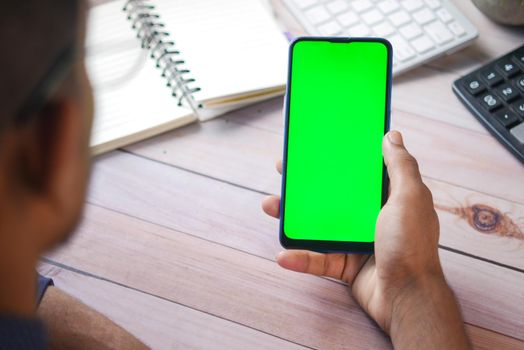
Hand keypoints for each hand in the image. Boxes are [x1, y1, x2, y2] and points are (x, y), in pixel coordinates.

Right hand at [262, 131, 445, 332]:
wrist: (408, 299)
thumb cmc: (412, 247)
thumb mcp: (410, 198)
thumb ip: (401, 166)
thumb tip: (391, 136)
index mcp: (387, 198)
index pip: (359, 173)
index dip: (338, 158)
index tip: (318, 147)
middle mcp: (371, 217)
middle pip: (333, 196)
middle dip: (306, 185)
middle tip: (284, 172)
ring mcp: (357, 241)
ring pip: (318, 226)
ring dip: (293, 218)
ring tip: (270, 205)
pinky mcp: (346, 265)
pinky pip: (318, 259)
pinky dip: (300, 258)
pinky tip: (283, 255)